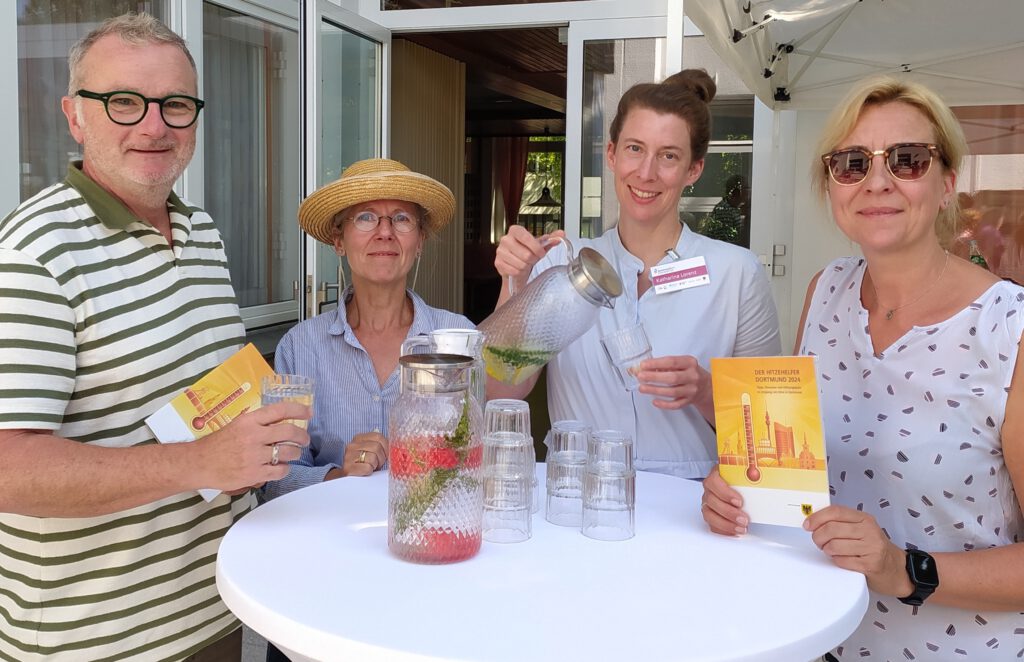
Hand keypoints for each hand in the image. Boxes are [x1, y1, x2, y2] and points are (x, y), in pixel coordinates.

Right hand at [194, 402, 310, 491]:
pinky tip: (280, 467)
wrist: (199, 463)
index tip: (308, 412)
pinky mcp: (254, 474)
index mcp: (249, 420)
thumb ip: (258, 423)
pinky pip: (281, 470)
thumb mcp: (237, 425)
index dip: (298, 410)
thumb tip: (282, 421)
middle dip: (302, 436)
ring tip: (292, 454)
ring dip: (295, 453)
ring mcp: (254, 456)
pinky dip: (284, 469)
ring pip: (288, 453)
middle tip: (304, 439)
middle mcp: (254, 436)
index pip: (280, 410)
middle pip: (289, 432)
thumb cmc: (218, 444)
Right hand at [332, 431, 388, 477]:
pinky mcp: (348, 468)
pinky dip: (369, 471)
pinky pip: (367, 468)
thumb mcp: (370, 451)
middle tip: (377, 464)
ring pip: (373, 457)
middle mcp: (352, 445)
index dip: (386, 447)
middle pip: (377, 447)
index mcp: (359, 438)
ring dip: (375, 465)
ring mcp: (349, 456)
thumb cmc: (363, 464)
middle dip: (381, 458)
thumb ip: (380, 445)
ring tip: (370, 468)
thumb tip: (395, 445)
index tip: (386, 455)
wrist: (347, 478)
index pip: (378, 436)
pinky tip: (365, 472)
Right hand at [494, 225, 564, 293]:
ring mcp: (500, 251)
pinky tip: (518, 268)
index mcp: (515, 231)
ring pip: (520, 264)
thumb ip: (551, 239)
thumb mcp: (539, 245)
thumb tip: (561, 234)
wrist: (516, 265)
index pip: (525, 236)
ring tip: (524, 263)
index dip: (535, 247)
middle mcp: (506, 239)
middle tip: (532, 259)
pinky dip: (519, 272)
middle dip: (532, 259)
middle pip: (525, 254)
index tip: (541, 253)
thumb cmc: (527, 253)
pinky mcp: (498, 263)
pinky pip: (514, 270)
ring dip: (525, 266)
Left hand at [636, 355, 712, 411]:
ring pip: (673, 392)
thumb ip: (665, 365)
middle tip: (640, 376)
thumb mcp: (681, 364)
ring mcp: (692, 390)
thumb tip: (645, 368)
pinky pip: (676, 404)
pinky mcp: (689, 401)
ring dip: (655, 390)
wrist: (706, 386)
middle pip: (672, 378)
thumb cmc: (688, 372)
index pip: (672, 362)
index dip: (656, 363)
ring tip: (642, 388)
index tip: (643, 365)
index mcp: (690, 363)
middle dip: (654, 377)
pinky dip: (664, 404)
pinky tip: (654, 401)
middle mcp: (693, 376)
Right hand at [700, 466, 748, 535]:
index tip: (740, 501)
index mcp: (717, 474)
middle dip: (728, 512)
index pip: (714, 482)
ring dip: (725, 523)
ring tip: (741, 528)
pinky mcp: (711, 514)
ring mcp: (708, 502)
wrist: (742, 484)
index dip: (725, 493)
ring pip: (709, 514)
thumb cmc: (744, 477)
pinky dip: (723, 530)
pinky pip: (712, 524)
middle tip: (744, 519)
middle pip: (711, 500)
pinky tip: (735, 531)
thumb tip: (772, 473)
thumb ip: (755, 472)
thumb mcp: (750, 470)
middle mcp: (710, 488)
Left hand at [803, 505, 912, 595]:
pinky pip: (843, 561)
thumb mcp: (861, 530)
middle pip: (832, 529)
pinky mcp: (871, 564)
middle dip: (818, 537)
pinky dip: (837, 561)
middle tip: (818, 542)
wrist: (897, 570)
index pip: (835, 511)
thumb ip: (842, 523)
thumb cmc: (874, 548)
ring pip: (835, 545)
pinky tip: (841, 560)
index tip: (807, 525)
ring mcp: (872, 547)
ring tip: (830, 551)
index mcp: (864, 519)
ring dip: (827, 550)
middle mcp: (869, 530)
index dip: (817, 517)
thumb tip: (813, 521)